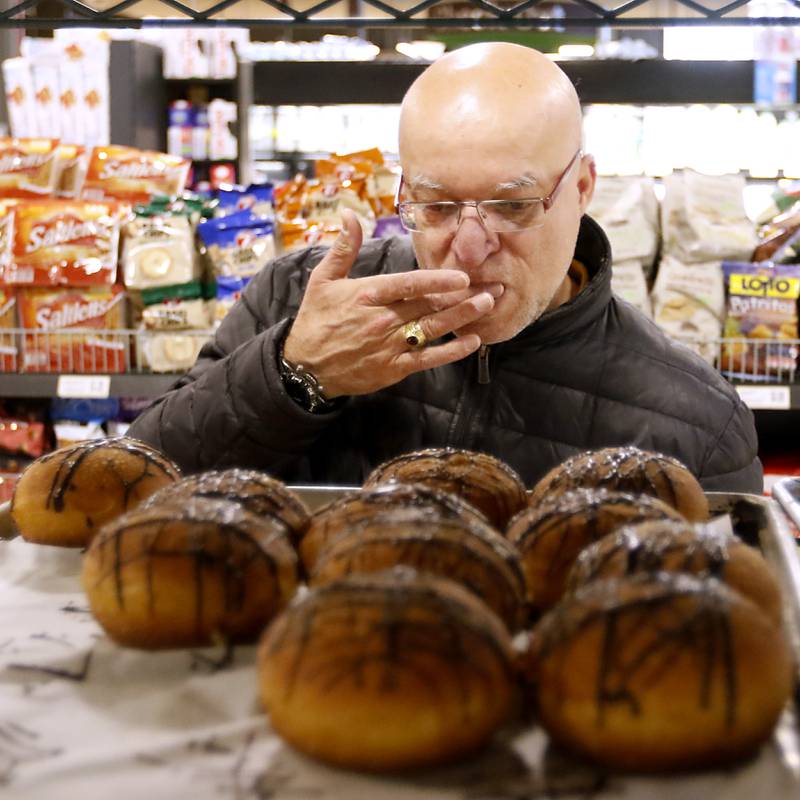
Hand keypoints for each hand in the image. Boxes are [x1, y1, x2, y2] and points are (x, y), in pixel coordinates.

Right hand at [282, 210, 498, 398]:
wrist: (305, 368)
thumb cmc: (316, 320)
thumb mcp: (323, 280)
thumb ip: (343, 248)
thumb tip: (349, 213)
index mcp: (367, 296)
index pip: (408, 285)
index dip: (437, 281)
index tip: (462, 277)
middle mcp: (382, 321)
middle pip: (428, 305)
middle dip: (463, 296)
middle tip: (493, 286)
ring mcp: (390, 346)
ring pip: (433, 329)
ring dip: (463, 317)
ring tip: (488, 304)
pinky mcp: (394, 368)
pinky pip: (428, 359)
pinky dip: (451, 352)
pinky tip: (473, 342)